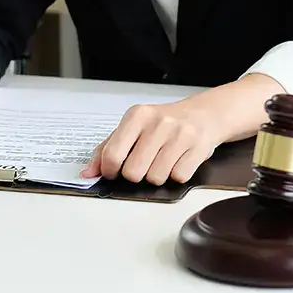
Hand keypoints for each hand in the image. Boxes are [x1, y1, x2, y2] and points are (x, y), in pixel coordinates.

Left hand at [82, 73, 285, 185]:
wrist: (206, 114)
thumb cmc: (164, 124)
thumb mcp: (134, 128)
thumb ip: (107, 149)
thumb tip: (87, 174)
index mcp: (137, 115)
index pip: (112, 154)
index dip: (110, 170)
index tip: (115, 171)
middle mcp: (158, 122)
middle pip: (133, 172)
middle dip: (137, 174)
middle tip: (145, 163)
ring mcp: (180, 134)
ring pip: (156, 178)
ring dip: (158, 176)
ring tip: (164, 161)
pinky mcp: (199, 147)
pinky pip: (178, 177)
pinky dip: (177, 175)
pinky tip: (180, 160)